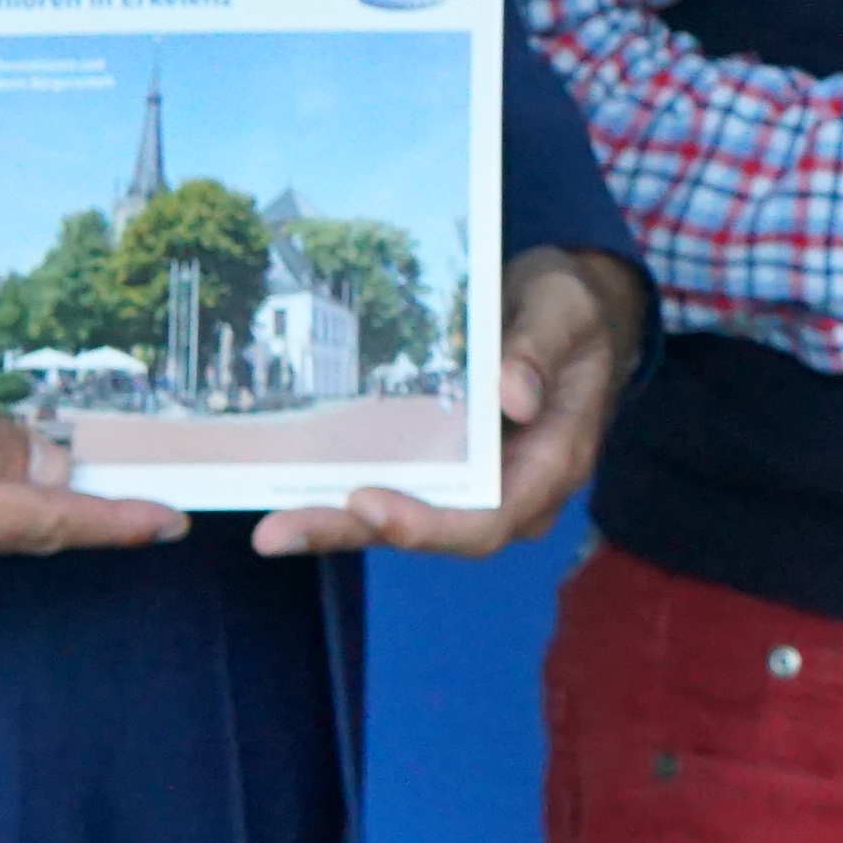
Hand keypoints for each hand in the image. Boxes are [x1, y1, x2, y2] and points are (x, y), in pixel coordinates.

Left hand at [261, 246, 648, 559]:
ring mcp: (482, 483)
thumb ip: (541, 347)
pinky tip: (290, 495)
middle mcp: (518, 488)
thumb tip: (513, 397)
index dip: (429, 523)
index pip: (495, 518)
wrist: (572, 316)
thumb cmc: (571, 309)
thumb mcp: (565, 308)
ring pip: (409, 521)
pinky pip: (399, 494)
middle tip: (278, 533)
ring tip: (271, 530)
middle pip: (438, 534)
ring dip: (337, 526)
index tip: (367, 501)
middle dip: (358, 532)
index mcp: (557, 459)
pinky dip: (344, 500)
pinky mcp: (451, 469)